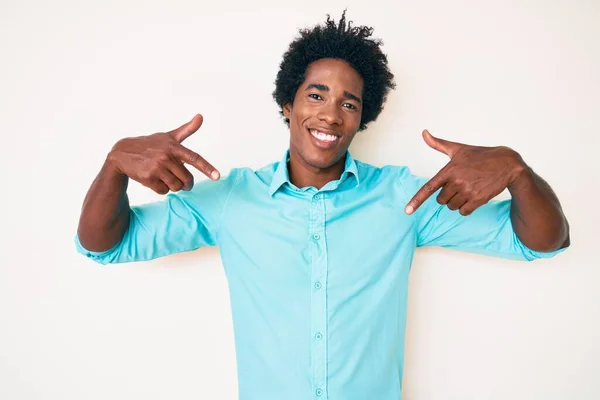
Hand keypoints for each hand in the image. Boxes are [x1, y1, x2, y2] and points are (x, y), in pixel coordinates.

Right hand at [106, 114, 219, 194]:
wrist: (123, 153)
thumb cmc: (151, 144)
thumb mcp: (169, 136)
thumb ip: (187, 129)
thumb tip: (201, 116)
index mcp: (174, 147)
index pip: (194, 158)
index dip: (207, 168)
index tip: (217, 177)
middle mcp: (166, 156)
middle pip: (187, 179)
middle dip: (187, 184)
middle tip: (185, 184)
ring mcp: (156, 167)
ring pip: (176, 187)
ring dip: (173, 187)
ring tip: (165, 178)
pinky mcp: (147, 177)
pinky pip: (163, 191)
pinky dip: (161, 189)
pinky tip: (154, 180)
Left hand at [405, 130, 525, 215]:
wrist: (506, 163)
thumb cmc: (479, 156)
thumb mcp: (457, 148)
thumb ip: (438, 144)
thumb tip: (423, 132)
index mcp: (449, 170)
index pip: (428, 188)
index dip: (416, 200)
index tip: (407, 211)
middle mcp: (457, 181)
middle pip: (441, 200)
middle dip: (447, 196)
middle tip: (459, 185)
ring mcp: (468, 191)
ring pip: (451, 207)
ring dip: (457, 202)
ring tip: (468, 189)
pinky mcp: (478, 199)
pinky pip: (464, 212)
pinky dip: (466, 208)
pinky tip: (473, 197)